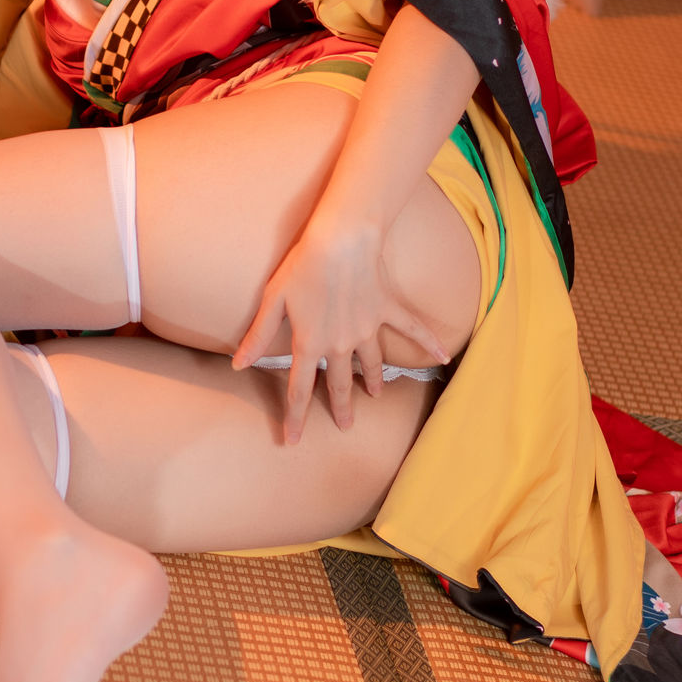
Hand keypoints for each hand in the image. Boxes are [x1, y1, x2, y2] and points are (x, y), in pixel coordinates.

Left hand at [231, 212, 448, 442]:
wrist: (342, 240)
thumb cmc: (303, 266)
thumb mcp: (272, 300)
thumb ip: (258, 336)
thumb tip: (238, 364)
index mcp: (310, 343)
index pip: (299, 390)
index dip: (296, 417)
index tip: (293, 441)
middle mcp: (341, 344)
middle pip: (339, 384)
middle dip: (341, 407)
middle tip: (346, 426)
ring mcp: (367, 329)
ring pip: (372, 364)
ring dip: (373, 381)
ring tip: (374, 395)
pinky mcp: (386, 310)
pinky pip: (411, 330)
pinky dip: (428, 342)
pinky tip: (443, 356)